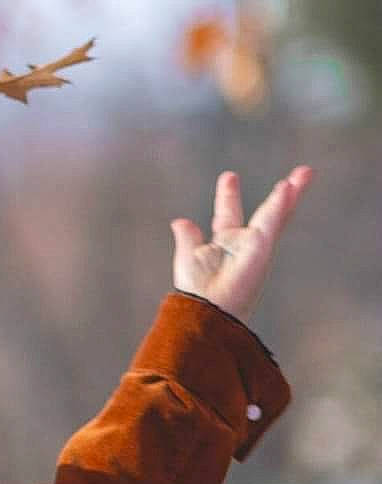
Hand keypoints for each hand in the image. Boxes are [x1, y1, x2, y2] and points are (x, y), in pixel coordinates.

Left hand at [170, 168, 312, 322]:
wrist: (205, 310)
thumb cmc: (196, 292)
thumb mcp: (188, 256)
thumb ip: (188, 237)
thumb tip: (180, 221)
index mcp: (224, 243)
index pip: (228, 214)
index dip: (228, 196)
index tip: (229, 176)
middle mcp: (243, 244)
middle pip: (266, 212)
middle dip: (281, 193)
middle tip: (298, 173)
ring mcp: (255, 246)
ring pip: (277, 214)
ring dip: (290, 193)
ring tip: (304, 173)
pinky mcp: (262, 249)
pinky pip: (272, 222)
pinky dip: (279, 205)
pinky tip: (288, 188)